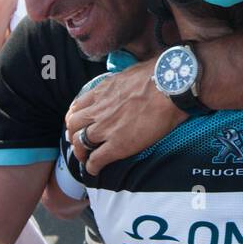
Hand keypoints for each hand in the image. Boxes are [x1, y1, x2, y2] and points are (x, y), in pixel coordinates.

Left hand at [63, 60, 186, 174]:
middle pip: (73, 126)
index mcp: (101, 92)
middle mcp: (98, 110)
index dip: (75, 117)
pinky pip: (96, 159)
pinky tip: (94, 170)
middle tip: (79, 141)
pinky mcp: (117, 145)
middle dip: (73, 135)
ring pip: (79, 143)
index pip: (77, 107)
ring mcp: (105, 128)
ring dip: (80, 152)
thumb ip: (120, 82)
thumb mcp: (130, 73)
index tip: (79, 123)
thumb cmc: (157, 76)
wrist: (169, 88)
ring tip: (85, 158)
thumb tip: (125, 83)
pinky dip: (92, 166)